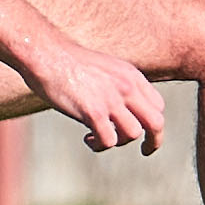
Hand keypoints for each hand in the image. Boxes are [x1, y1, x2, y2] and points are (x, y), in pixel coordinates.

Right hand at [29, 39, 164, 153]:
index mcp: (132, 75)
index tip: (142, 130)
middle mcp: (127, 87)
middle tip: (145, 151)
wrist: (46, 53)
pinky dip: (100, 145)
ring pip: (133, 134)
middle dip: (153, 141)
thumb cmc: (69, 62)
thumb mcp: (105, 67)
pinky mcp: (93, 112)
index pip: (158, 105)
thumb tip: (123, 107)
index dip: (151, 121)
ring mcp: (111, 100)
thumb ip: (119, 84)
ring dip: (118, 142)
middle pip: (156, 123)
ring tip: (98, 138)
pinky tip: (88, 138)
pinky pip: (109, 140)